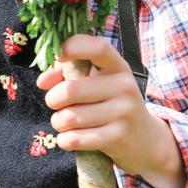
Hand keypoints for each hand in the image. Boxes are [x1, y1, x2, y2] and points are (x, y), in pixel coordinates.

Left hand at [37, 34, 184, 187]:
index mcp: (118, 66)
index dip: (72, 47)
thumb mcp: (97, 83)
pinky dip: (65, 140)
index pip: (97, 47)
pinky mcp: (118, 137)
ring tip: (64, 122)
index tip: (56, 57)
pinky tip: (70, 138)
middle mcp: (124, 86)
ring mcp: (124, 112)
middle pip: (70, 90)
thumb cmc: (109, 104)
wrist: (145, 139)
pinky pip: (75, 139)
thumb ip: (67, 74)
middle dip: (52, 99)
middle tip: (55, 104)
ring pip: (69, 117)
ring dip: (58, 122)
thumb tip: (43, 81)